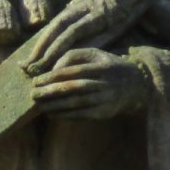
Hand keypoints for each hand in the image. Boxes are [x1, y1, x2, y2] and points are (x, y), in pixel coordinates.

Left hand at [21, 0, 163, 74]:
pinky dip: (66, 44)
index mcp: (74, 10)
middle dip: (39, 49)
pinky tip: (59, 56)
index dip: (41, 45)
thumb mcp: (94, 14)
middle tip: (27, 67)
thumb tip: (67, 42)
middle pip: (52, 31)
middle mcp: (76, 9)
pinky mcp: (98, 15)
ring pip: (62, 32)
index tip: (30, 60)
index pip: (53, 29)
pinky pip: (77, 31)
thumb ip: (82, 26)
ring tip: (38, 65)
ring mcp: (86, 12)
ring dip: (49, 49)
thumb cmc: (114, 2)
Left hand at [32, 47, 149, 119]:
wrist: (136, 85)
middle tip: (34, 94)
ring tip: (39, 106)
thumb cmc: (108, 67)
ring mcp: (105, 99)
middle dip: (51, 92)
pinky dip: (65, 115)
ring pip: (77, 103)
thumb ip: (74, 56)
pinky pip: (82, 115)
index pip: (73, 71)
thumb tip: (53, 68)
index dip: (52, 76)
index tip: (36, 80)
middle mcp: (105, 83)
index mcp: (101, 66)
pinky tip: (52, 114)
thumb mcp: (95, 54)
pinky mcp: (104, 113)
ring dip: (55, 106)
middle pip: (74, 88)